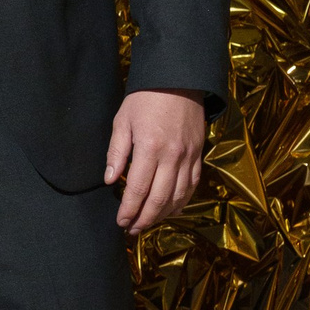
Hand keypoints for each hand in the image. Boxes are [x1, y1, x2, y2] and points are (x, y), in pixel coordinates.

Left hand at [105, 88, 204, 233]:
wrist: (179, 80)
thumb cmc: (145, 98)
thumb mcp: (123, 120)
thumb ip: (117, 152)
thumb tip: (110, 180)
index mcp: (150, 147)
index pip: (139, 189)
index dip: (129, 209)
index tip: (121, 222)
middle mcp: (173, 156)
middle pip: (160, 198)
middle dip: (145, 218)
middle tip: (132, 229)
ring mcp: (189, 156)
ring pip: (179, 196)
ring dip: (163, 214)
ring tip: (148, 223)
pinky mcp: (199, 154)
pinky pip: (193, 185)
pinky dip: (182, 201)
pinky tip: (171, 210)